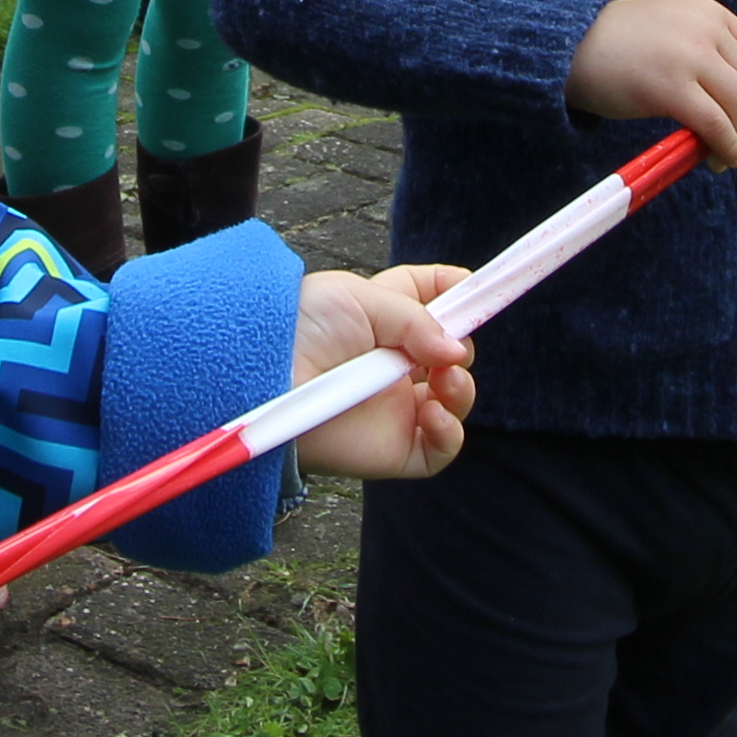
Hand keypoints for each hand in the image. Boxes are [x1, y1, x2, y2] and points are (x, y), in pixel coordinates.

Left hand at [286, 262, 475, 479]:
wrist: (262, 375)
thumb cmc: (300, 328)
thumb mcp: (360, 299)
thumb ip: (416, 320)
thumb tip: (456, 351)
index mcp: (384, 320)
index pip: (431, 301)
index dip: (455, 292)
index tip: (473, 287)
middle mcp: (394, 364)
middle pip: (452, 354)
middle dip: (463, 344)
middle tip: (452, 344)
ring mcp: (396, 408)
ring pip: (455, 402)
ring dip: (463, 389)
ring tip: (446, 379)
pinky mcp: (394, 449)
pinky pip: (440, 450)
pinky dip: (450, 432)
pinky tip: (433, 412)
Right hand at [567, 0, 736, 165]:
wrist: (569, 45)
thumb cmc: (616, 44)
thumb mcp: (670, 30)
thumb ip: (704, 52)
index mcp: (709, 12)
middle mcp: (706, 29)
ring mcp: (690, 56)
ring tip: (733, 158)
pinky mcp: (672, 87)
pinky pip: (715, 124)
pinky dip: (727, 145)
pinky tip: (723, 158)